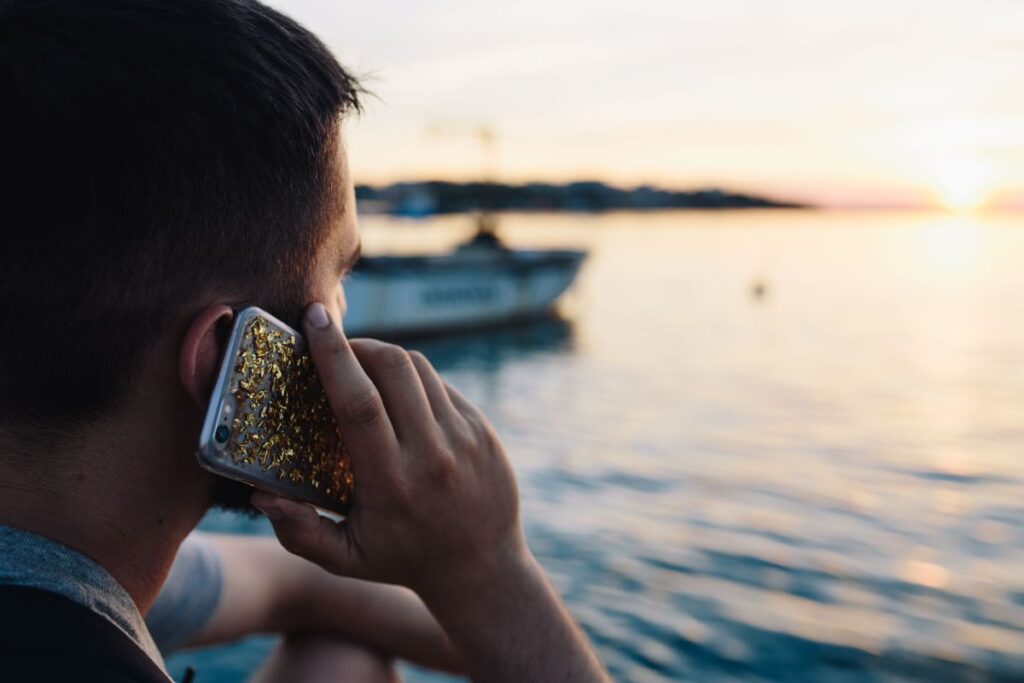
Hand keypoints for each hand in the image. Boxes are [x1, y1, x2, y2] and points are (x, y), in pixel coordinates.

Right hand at [253, 303, 610, 682]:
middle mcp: (433, 455)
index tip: (316, 319)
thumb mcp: (345, 559)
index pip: (359, 404)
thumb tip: (262, 494)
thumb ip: (298, 531)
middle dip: (358, 344)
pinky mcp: (483, 429)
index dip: (334, 355)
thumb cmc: (403, 560)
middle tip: (335, 345)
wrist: (483, 568)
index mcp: (392, 483)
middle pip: (393, 369)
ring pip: (419, 369)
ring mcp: (464, 438)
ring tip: (361, 368)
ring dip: (384, 357)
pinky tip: (396, 396)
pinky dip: (412, 379)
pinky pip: (440, 386)